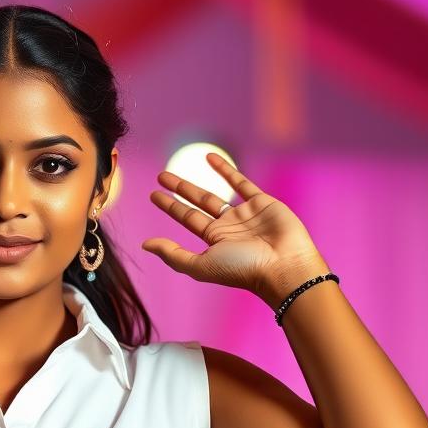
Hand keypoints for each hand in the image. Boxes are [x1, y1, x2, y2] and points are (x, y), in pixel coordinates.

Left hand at [142, 153, 328, 306]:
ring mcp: (244, 214)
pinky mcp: (262, 203)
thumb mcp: (200, 264)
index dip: (170, 206)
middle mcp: (227, 228)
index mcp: (213, 243)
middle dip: (179, 191)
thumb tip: (145, 245)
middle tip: (161, 176)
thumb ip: (173, 254)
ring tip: (180, 167)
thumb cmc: (241, 269)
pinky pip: (242, 183)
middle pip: (197, 205)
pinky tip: (209, 158)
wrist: (283, 265)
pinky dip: (226, 170)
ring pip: (215, 193)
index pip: (186, 219)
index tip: (153, 195)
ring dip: (196, 181)